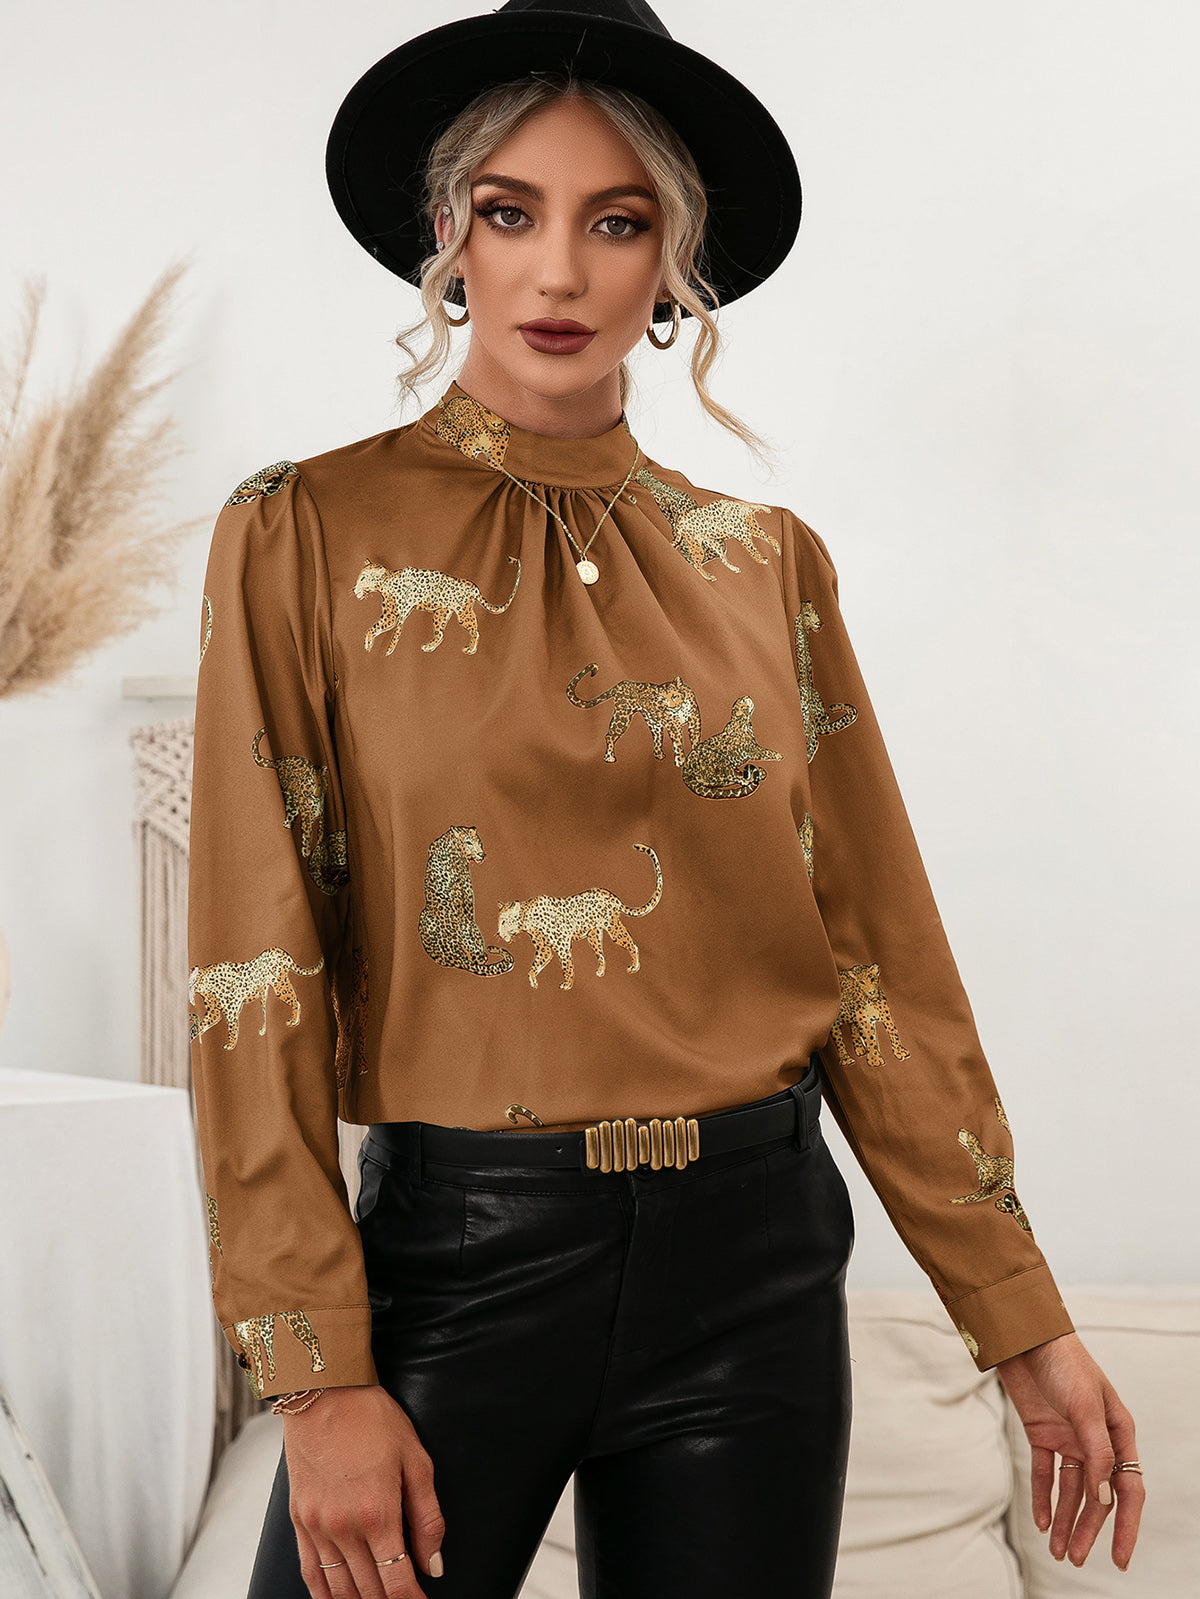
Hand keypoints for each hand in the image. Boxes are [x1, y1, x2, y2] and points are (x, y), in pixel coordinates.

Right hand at [281, 1384, 444, 1597]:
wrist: (324, 1392)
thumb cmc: (373, 1419)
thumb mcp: (416, 1459)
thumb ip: (428, 1517)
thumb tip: (434, 1564)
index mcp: (378, 1514)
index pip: (397, 1582)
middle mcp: (344, 1528)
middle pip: (369, 1591)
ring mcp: (317, 1527)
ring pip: (338, 1590)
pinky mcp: (299, 1521)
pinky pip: (310, 1574)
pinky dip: (324, 1595)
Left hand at [995, 1331, 1143, 1571]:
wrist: (1024, 1337)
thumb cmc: (1063, 1363)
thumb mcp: (1085, 1406)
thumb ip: (1096, 1452)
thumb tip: (1105, 1499)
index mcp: (1118, 1432)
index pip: (1128, 1488)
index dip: (1126, 1526)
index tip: (1119, 1559)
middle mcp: (1096, 1439)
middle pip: (1098, 1495)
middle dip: (1089, 1529)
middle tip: (1077, 1560)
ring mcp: (1069, 1437)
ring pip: (1071, 1489)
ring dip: (1066, 1520)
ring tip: (1058, 1552)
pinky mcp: (1042, 1433)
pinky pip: (1045, 1473)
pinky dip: (1043, 1497)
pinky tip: (1042, 1522)